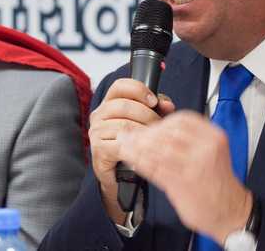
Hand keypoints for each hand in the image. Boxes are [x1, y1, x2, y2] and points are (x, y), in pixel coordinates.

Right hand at [88, 78, 174, 222]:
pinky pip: (120, 143)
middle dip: (147, 115)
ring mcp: (96, 132)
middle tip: (159, 127)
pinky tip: (143, 150)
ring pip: (124, 124)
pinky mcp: (98, 148)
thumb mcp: (146, 123)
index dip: (138, 89)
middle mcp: (99, 115)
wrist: (122, 177)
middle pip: (124, 105)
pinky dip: (136, 146)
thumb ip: (156, 110)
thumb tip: (167, 104)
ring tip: (154, 140)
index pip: (120, 86)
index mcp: (109, 104)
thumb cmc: (134, 146)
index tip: (154, 101)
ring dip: (144, 132)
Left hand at [117, 111, 251, 243]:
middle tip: (128, 136)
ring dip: (137, 148)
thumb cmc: (215, 181)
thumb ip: (186, 138)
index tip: (146, 127)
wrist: (231, 211)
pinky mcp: (185, 183)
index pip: (181, 120)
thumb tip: (152, 127)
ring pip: (159, 150)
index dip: (159, 122)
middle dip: (144, 135)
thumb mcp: (208, 151)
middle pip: (167, 133)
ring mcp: (196, 166)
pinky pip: (156, 168)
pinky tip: (132, 161)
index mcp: (214, 136)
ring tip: (125, 147)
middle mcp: (207, 148)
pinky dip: (140, 163)